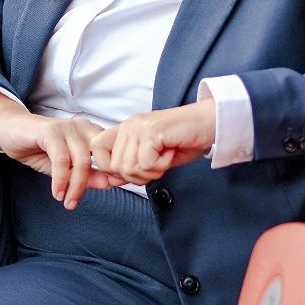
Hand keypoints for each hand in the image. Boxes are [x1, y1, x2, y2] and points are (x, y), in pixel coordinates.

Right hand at [0, 113, 126, 207]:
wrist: (10, 131)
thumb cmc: (40, 148)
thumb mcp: (66, 166)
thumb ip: (88, 174)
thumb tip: (110, 184)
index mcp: (92, 133)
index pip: (112, 153)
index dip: (114, 172)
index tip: (110, 191)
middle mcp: (83, 127)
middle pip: (99, 159)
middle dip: (90, 184)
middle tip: (77, 203)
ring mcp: (67, 127)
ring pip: (81, 161)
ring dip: (75, 186)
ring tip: (67, 202)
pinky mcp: (51, 131)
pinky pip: (61, 159)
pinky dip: (60, 179)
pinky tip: (57, 192)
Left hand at [88, 100, 215, 185]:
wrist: (208, 124)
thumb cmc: (184, 140)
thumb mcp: (153, 157)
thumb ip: (132, 166)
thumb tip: (113, 180)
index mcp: (125, 129)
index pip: (96, 149)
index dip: (109, 168)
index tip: (131, 173)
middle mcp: (128, 125)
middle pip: (114, 167)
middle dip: (137, 176)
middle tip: (156, 166)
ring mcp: (138, 127)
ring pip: (129, 167)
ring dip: (150, 172)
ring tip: (164, 159)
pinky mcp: (151, 132)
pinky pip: (146, 164)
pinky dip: (161, 166)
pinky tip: (169, 154)